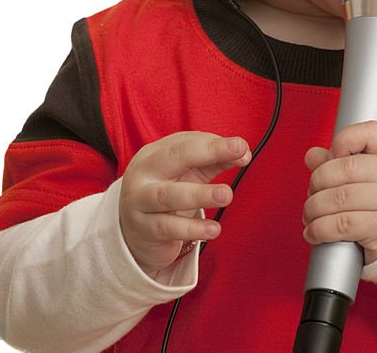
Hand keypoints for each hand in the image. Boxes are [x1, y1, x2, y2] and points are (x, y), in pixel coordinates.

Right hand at [118, 131, 250, 276]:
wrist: (132, 232)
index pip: (186, 142)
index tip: (241, 145)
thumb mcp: (189, 173)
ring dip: (200, 194)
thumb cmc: (167, 192)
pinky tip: (213, 229)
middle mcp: (144, 174)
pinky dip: (192, 229)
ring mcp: (139, 202)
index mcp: (155, 154)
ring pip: (168, 196)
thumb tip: (244, 153)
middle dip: (207, 153)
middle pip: (173, 158)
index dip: (215, 143)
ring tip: (226, 195)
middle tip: (238, 154)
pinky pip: (168, 228)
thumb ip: (216, 160)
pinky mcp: (144, 230)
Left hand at [303, 121, 376, 263]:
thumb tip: (313, 156)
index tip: (332, 156)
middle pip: (345, 169)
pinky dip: (319, 229)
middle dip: (318, 181)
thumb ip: (346, 160)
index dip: (342, 141)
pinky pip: (342, 225)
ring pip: (339, 198)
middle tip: (313, 192)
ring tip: (310, 214)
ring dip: (314, 208)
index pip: (368, 133)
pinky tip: (315, 232)